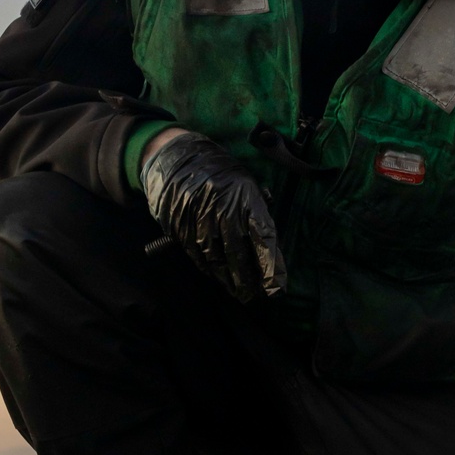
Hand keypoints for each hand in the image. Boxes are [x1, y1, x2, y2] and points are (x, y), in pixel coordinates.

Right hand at [141, 130, 285, 302]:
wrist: (177, 159)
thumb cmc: (220, 174)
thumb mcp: (245, 185)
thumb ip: (257, 212)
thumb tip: (268, 246)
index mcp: (247, 198)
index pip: (264, 237)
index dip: (271, 266)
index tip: (276, 288)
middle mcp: (225, 210)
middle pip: (240, 254)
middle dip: (249, 280)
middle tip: (254, 296)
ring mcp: (201, 220)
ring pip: (218, 259)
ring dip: (230, 280)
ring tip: (239, 293)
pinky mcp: (182, 228)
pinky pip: (198, 255)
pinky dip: (209, 270)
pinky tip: (218, 277)